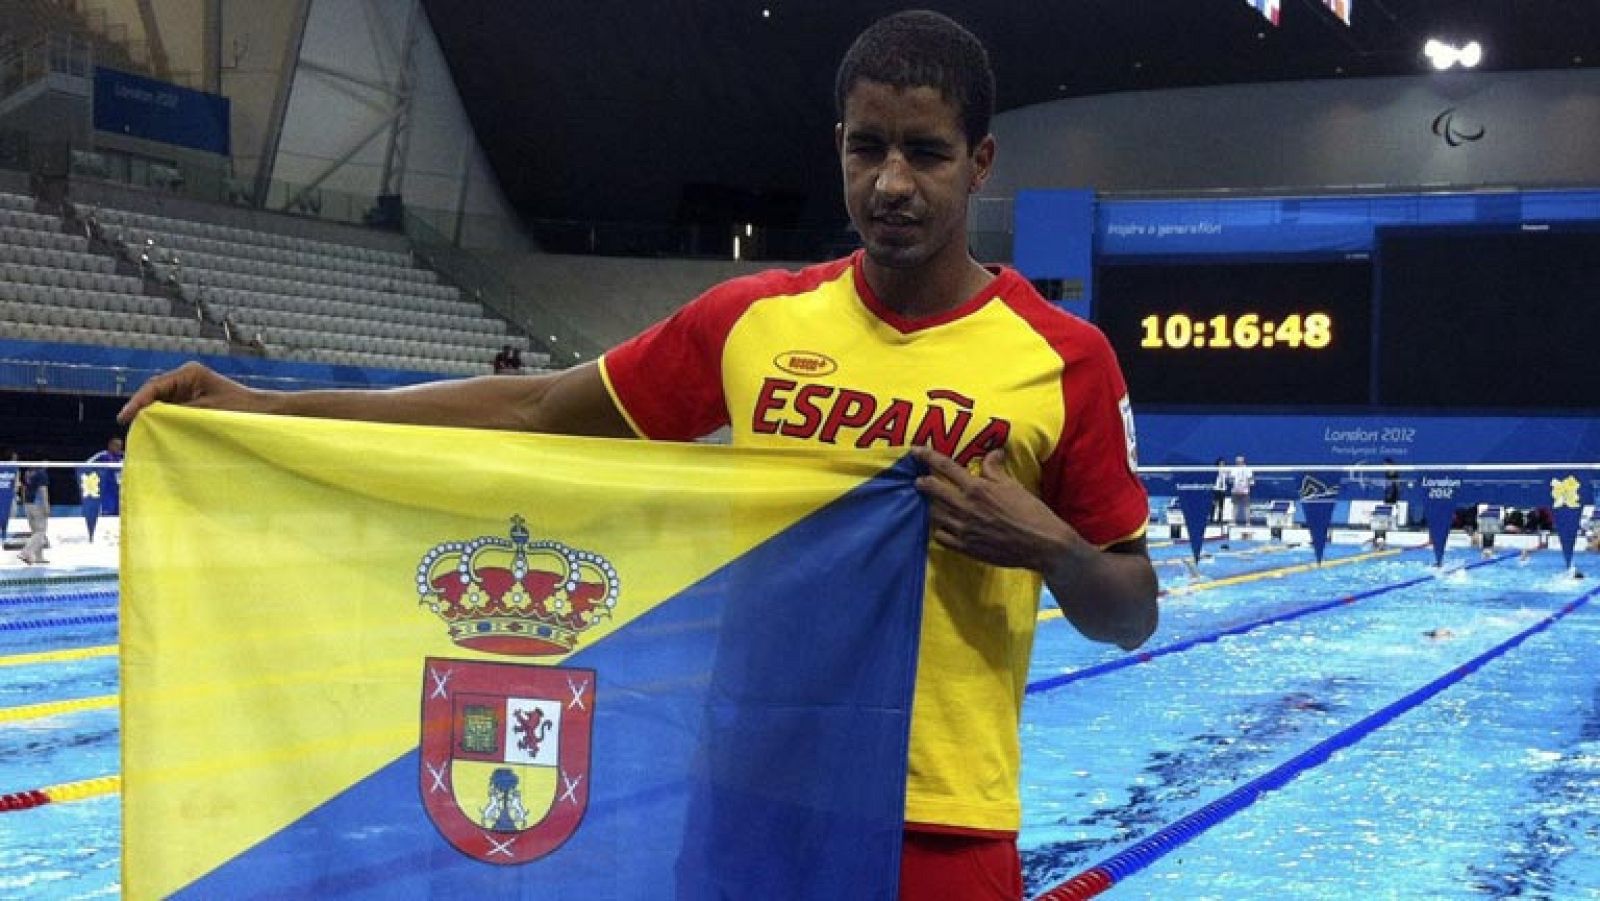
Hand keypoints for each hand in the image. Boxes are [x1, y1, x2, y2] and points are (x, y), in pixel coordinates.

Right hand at [117, 361, 267, 424]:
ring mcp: (189, 389)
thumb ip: (179, 413)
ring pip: (162, 403)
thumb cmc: (240, 409)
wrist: (264, 412)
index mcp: (189, 373)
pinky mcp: (193, 401)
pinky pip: (173, 410)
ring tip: (139, 433)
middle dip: (142, 410)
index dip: (137, 403)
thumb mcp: (206, 412)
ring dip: (152, 416)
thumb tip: (152, 418)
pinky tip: (157, 433)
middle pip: (155, 394)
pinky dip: (165, 421)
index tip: (124, 418)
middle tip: (129, 429)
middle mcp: (186, 378)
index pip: (155, 386)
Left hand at [911, 445, 1084, 573]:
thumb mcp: (1013, 485)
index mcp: (976, 488)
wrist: (1041, 544)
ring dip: (931, 506)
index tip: (915, 452)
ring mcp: (963, 529)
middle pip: (933, 490)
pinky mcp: (966, 547)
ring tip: (932, 503)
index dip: (927, 457)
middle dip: (923, 483)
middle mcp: (965, 507)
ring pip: (935, 513)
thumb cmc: (1030, 512)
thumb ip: (995, 469)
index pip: (945, 467)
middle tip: (919, 481)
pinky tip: (943, 527)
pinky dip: (940, 530)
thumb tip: (992, 452)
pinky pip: (942, 537)